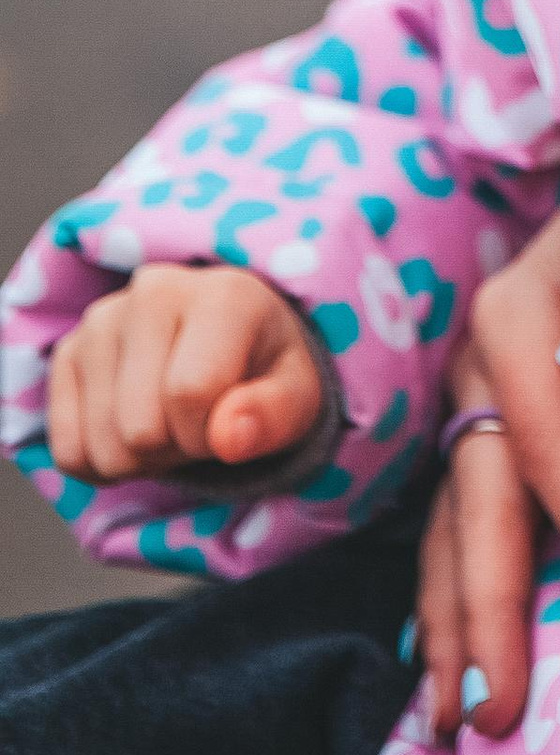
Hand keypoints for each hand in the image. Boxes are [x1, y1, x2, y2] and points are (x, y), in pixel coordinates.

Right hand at [47, 261, 325, 483]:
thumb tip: (228, 437)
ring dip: (141, 459)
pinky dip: (102, 463)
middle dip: (175, 449)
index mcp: (222, 293)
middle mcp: (153, 291)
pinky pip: (68, 452)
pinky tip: (133, 426)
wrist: (233, 345)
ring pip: (103, 447)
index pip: (191, 392)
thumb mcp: (297, 395)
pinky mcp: (67, 352)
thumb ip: (273, 415)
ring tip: (171, 419)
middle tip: (200, 421)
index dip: (213, 433)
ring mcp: (102, 320)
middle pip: (140, 430)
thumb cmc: (268, 371)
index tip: (232, 418)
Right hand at [414, 153, 559, 745]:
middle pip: (482, 495)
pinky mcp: (488, 430)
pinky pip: (467, 520)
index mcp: (519, 311)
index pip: (547, 428)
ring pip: (457, 523)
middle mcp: (481, 364)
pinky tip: (450, 658)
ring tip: (462, 712)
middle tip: (498, 705)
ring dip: (456, 620)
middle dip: (484, 605)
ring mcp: (475, 401)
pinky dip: (457, 590)